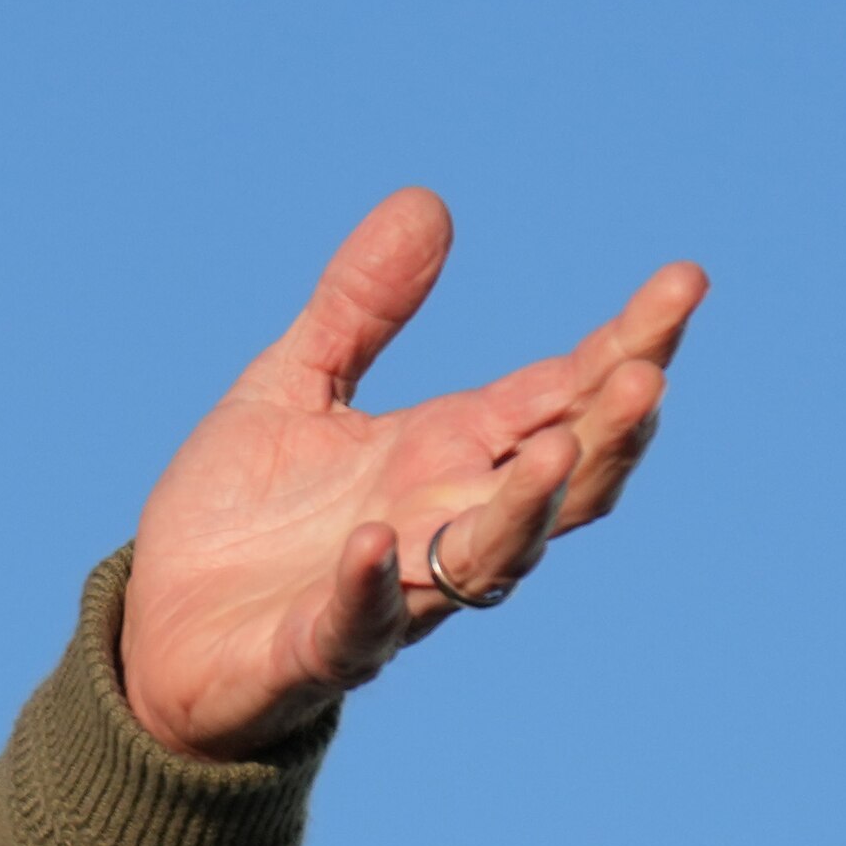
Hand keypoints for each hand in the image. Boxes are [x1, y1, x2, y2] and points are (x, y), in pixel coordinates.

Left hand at [121, 190, 704, 762]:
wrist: (159, 628)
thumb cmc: (243, 514)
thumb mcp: (293, 386)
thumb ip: (359, 307)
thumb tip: (427, 201)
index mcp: (448, 451)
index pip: (562, 394)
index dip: (627, 343)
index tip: (685, 281)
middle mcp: (442, 519)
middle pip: (562, 479)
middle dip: (611, 431)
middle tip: (649, 373)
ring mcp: (395, 587)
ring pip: (492, 557)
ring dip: (525, 507)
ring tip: (555, 447)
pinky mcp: (323, 644)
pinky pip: (360, 621)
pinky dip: (371, 582)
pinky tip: (374, 538)